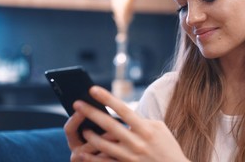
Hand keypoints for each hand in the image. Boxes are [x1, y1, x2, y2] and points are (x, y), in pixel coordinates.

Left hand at [64, 86, 189, 161]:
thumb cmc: (168, 147)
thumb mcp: (159, 128)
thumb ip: (142, 120)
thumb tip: (126, 114)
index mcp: (146, 128)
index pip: (122, 109)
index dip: (107, 98)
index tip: (93, 89)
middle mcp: (136, 141)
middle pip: (108, 125)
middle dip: (91, 113)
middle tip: (77, 103)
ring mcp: (130, 156)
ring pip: (103, 145)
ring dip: (90, 136)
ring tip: (82, 128)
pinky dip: (91, 158)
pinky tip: (82, 152)